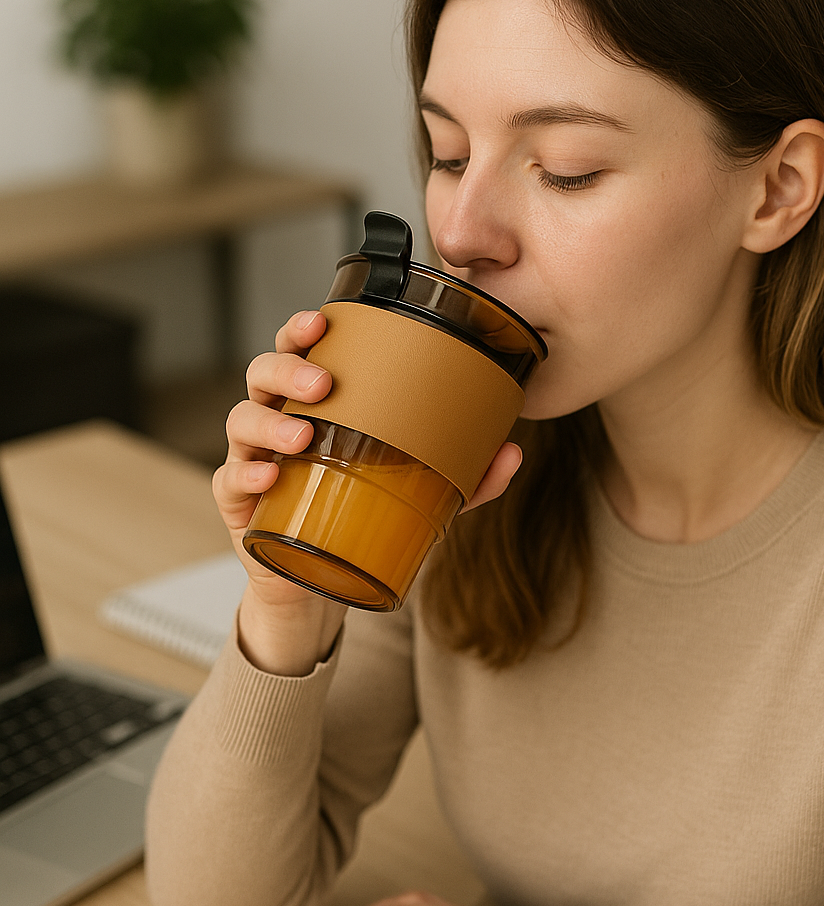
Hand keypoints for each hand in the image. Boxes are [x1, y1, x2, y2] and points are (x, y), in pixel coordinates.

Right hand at [215, 310, 523, 674]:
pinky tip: (269, 478)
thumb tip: (512, 454)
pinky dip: (246, 474)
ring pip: (242, 419)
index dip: (303, 331)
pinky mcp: (239, 505)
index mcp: (318, 405)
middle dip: (287, 366)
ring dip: (269, 419)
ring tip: (302, 432)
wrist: (320, 584)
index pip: (302, 352)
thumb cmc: (363, 518)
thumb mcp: (420, 495)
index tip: (322, 321)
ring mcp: (254, 460)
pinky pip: (229, 480)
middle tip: (322, 380)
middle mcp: (280, 421)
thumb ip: (465, 477)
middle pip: (264, 373)